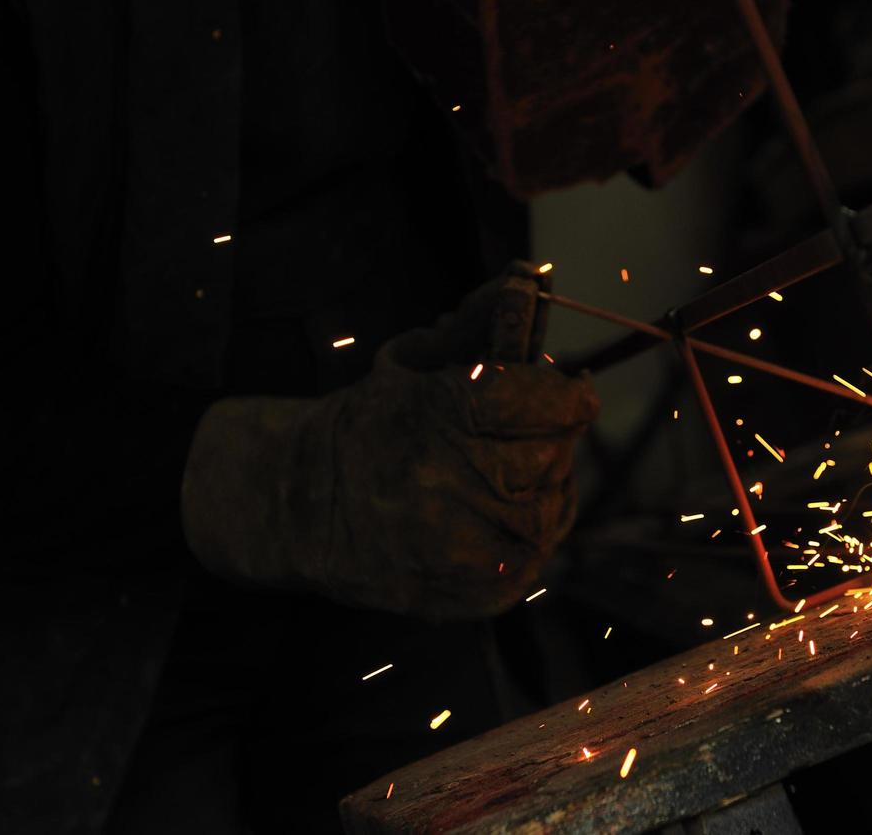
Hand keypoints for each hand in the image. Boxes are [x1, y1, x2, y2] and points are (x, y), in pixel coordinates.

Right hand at [181, 265, 598, 618]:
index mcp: (441, 413)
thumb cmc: (369, 422)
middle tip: (534, 434)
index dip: (570, 394)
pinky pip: (528, 569)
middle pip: (554, 458)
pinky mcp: (454, 594)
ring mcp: (452, 546)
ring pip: (548, 516)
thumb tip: (527, 277)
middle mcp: (448, 482)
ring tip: (517, 477)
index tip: (575, 391)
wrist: (296, 501)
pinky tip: (504, 521)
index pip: (548, 402)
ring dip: (545, 492)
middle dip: (554, 441)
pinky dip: (528, 544)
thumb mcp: (413, 361)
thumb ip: (476, 324)